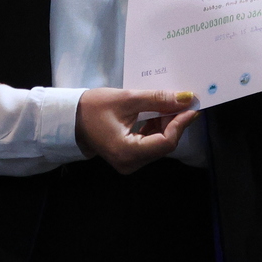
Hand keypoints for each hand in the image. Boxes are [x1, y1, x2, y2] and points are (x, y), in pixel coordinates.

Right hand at [75, 89, 198, 173]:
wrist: (70, 117)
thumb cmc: (93, 107)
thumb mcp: (127, 98)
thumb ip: (157, 99)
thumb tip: (185, 98)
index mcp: (127, 152)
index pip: (165, 142)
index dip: (181, 124)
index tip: (191, 106)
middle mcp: (130, 163)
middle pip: (164, 145)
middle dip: (175, 123)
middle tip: (183, 102)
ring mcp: (129, 162)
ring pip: (159, 145)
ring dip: (167, 125)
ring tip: (170, 105)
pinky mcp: (128, 157)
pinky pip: (150, 145)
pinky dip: (157, 129)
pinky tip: (158, 114)